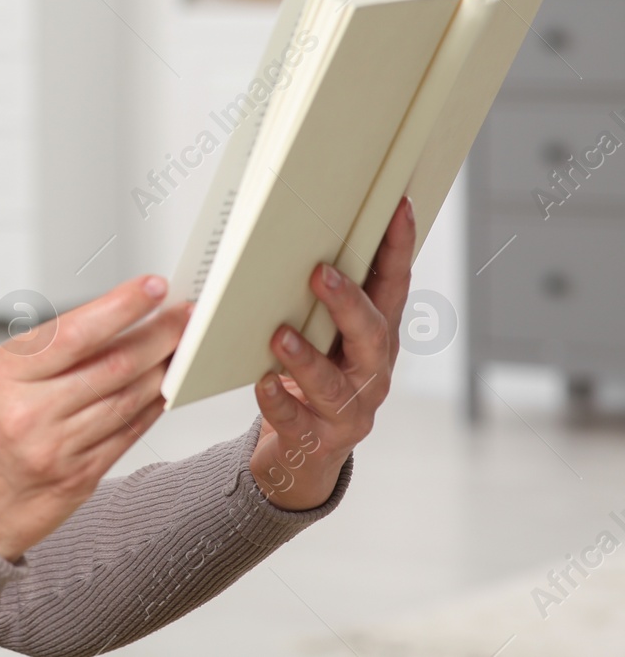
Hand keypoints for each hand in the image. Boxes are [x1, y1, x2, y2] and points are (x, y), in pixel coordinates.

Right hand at [0, 275, 192, 561]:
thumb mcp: (0, 379)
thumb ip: (53, 351)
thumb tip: (117, 318)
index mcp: (5, 374)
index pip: (74, 331)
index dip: (121, 307)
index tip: (151, 289)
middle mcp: (28, 410)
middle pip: (112, 364)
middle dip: (158, 335)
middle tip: (184, 317)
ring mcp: (55, 447)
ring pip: (128, 398)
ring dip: (163, 369)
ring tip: (181, 349)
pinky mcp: (79, 476)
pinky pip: (129, 433)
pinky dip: (152, 407)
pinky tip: (164, 389)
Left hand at [249, 195, 415, 509]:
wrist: (302, 454)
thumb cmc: (308, 380)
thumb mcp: (320, 336)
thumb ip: (312, 298)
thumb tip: (287, 238)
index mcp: (375, 338)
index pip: (393, 287)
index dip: (399, 248)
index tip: (398, 207)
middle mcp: (371, 373)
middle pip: (371, 335)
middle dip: (348, 303)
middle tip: (321, 273)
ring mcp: (347, 410)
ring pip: (334, 384)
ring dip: (308, 357)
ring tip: (281, 335)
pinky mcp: (317, 440)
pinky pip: (296, 421)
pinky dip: (278, 402)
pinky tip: (263, 383)